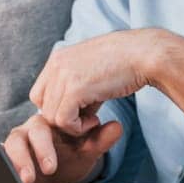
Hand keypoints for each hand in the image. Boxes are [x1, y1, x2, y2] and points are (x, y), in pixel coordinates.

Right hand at [3, 113, 123, 182]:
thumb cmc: (66, 162)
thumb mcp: (84, 153)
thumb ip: (99, 140)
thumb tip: (117, 126)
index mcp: (54, 121)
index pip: (58, 115)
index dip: (67, 126)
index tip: (83, 135)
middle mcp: (33, 128)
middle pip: (35, 129)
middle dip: (42, 149)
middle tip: (51, 169)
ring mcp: (17, 142)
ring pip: (12, 142)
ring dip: (20, 160)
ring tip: (28, 179)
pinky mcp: (4, 157)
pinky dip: (2, 166)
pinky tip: (9, 179)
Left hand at [30, 29, 160, 134]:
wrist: (144, 54)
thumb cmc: (125, 63)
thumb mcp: (92, 70)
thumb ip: (76, 87)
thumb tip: (71, 111)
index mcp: (58, 58)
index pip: (40, 93)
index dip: (57, 107)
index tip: (81, 110)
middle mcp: (56, 64)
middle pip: (43, 106)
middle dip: (63, 118)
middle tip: (89, 117)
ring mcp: (63, 75)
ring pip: (51, 117)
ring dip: (72, 125)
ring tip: (95, 118)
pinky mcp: (75, 89)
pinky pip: (63, 121)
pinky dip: (78, 128)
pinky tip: (96, 120)